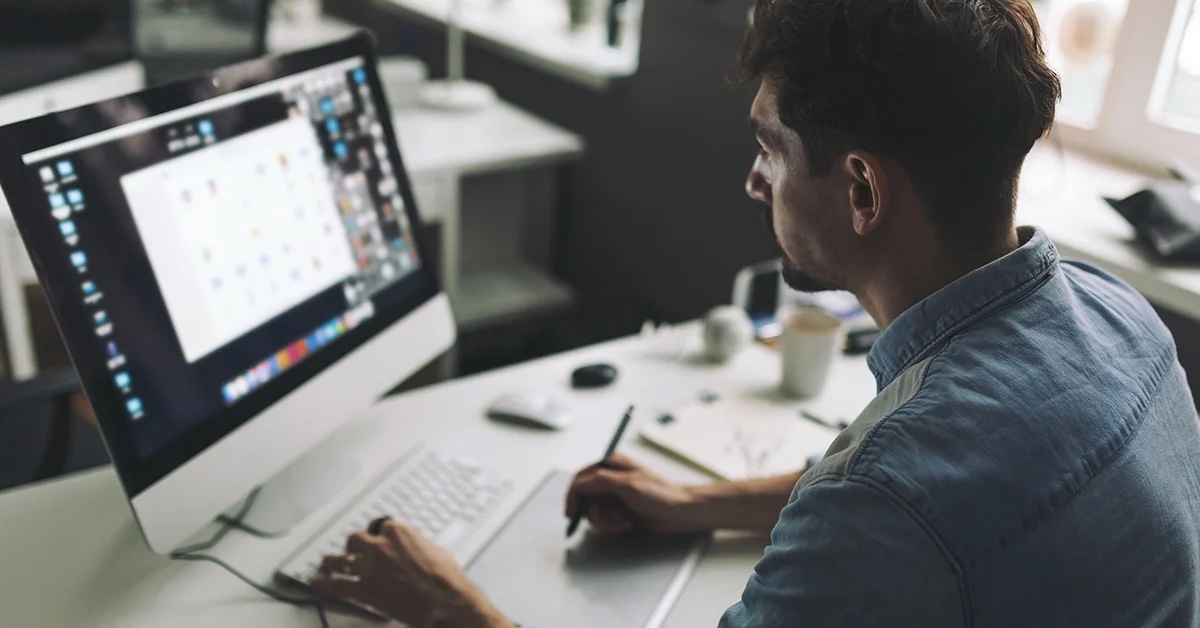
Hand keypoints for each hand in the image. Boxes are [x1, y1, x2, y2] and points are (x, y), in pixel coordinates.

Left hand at [309, 520, 510, 627]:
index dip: (374, 536)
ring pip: (340, 559)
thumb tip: (406, 549)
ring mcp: (370, 567)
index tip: (372, 541)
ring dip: (332, 562)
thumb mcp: (431, 549)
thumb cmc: (445, 578)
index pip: (377, 525)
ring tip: (326, 564)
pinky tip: (316, 583)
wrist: (447, 600)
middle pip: (355, 539)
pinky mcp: (365, 589)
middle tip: (351, 554)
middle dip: (352, 547)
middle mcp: (381, 545)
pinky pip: (336, 584)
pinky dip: (323, 584)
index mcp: (399, 531)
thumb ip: (412, 544)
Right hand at [564, 453, 707, 533]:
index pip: (580, 478)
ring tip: (626, 520)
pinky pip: (606, 521)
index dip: (573, 497)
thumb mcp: (628, 485)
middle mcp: (611, 479)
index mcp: (611, 465)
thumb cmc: (662, 495)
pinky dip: (614, 525)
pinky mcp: (621, 510)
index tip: (571, 514)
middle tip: (615, 516)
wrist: (682, 512)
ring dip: (608, 521)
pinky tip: (630, 523)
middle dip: (598, 513)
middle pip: (585, 499)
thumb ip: (599, 482)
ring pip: (594, 513)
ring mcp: (615, 495)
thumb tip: (578, 484)